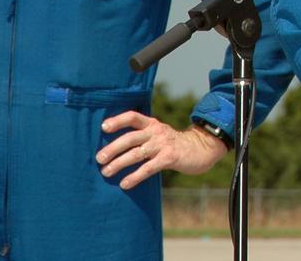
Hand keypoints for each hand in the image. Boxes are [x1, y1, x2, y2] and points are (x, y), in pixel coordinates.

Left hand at [96, 111, 227, 189]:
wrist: (201, 148)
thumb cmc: (174, 144)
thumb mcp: (159, 135)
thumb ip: (142, 137)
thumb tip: (114, 149)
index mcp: (152, 124)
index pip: (133, 117)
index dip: (118, 121)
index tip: (103, 127)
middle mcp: (157, 131)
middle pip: (131, 137)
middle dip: (113, 148)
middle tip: (99, 158)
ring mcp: (164, 144)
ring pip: (137, 153)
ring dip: (119, 163)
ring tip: (106, 172)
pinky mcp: (170, 157)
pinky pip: (148, 168)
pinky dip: (135, 176)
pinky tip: (125, 184)